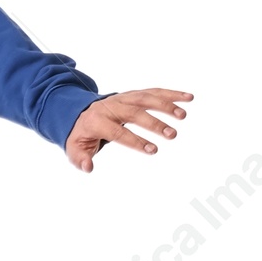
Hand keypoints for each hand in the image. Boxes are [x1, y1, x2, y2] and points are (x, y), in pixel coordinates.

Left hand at [66, 89, 193, 171]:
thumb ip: (80, 159)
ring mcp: (124, 98)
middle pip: (134, 113)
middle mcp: (111, 106)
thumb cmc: (81, 135)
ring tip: (183, 116)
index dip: (135, 140)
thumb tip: (88, 168)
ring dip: (166, 105)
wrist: (80, 112)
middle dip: (154, 123)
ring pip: (146, 98)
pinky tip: (188, 98)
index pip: (117, 131)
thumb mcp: (74, 149)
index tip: (153, 150)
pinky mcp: (133, 94)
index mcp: (97, 121)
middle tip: (172, 135)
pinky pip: (153, 92)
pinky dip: (171, 93)